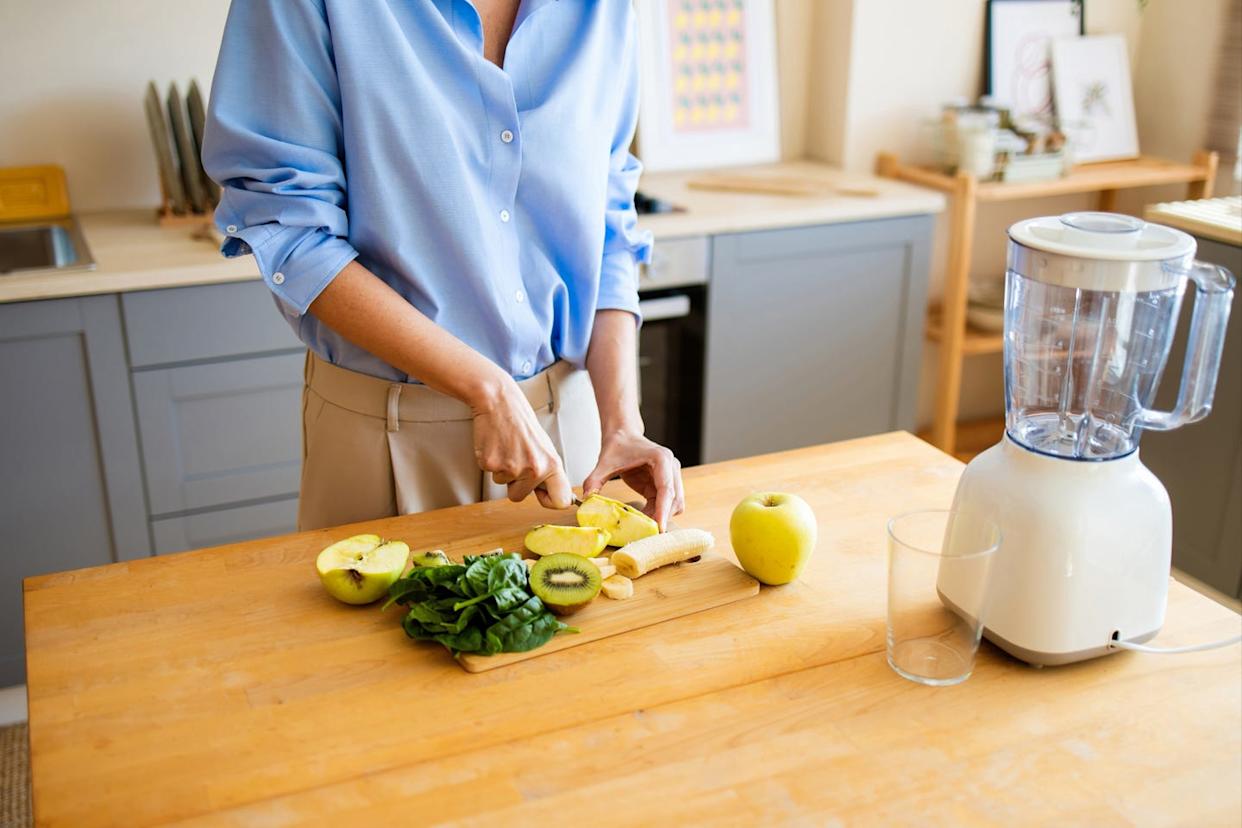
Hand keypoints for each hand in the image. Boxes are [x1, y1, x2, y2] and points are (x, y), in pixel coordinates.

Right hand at [470, 378, 572, 508]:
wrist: (500, 402)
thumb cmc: (521, 423)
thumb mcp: (544, 447)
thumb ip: (548, 472)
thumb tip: (553, 495)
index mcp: (552, 464)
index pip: (561, 501)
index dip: (549, 501)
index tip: (542, 495)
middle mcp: (535, 469)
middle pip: (519, 496)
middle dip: (514, 484)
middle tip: (515, 458)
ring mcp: (512, 468)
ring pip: (503, 484)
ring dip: (503, 470)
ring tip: (507, 447)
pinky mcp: (492, 464)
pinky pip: (490, 474)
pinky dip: (491, 462)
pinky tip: (496, 445)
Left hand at [582, 431, 683, 529]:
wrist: (623, 436)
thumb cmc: (618, 445)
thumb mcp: (604, 463)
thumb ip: (595, 480)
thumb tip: (587, 498)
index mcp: (661, 459)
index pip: (666, 489)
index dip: (663, 510)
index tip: (658, 527)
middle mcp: (671, 468)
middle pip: (674, 500)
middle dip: (662, 517)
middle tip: (645, 532)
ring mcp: (670, 477)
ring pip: (674, 505)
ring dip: (660, 517)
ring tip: (641, 526)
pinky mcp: (664, 486)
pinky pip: (665, 505)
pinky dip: (656, 514)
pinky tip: (641, 519)